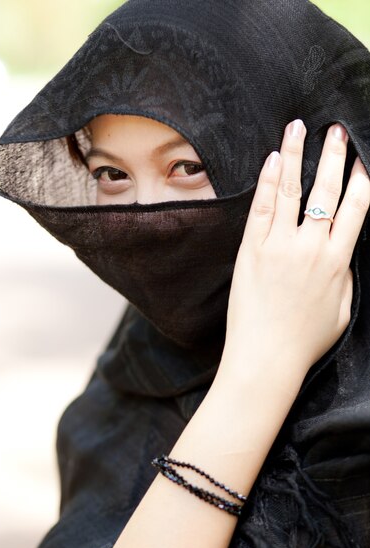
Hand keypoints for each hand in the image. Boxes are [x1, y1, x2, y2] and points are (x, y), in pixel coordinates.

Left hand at [222, 120, 369, 378]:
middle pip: (326, 191)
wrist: (266, 357)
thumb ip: (346, 278)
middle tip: (337, 130)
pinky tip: (272, 159)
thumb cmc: (305, 340)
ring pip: (292, 191)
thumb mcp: (342, 311)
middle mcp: (311, 247)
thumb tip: (343, 254)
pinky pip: (262, 208)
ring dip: (296, 155)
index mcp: (338, 261)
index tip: (363, 158)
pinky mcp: (251, 250)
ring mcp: (279, 246)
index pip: (356, 208)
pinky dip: (268, 182)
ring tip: (298, 127)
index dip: (361, 179)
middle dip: (334, 156)